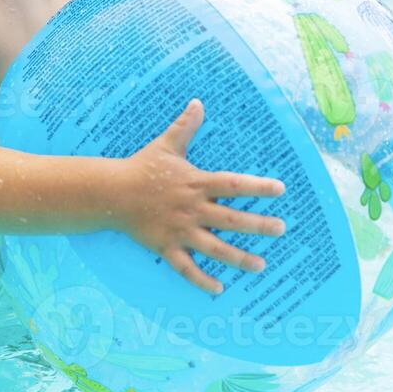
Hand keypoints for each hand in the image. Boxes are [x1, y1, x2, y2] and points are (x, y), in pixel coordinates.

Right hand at [116, 99, 286, 295]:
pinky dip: (202, 280)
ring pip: (214, 248)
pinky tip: (219, 289)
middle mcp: (192, 209)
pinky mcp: (166, 247)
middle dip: (258, 226)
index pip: (233, 185)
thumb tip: (198, 102)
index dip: (257, 187)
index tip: (280, 190)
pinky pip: (186, 268)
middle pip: (231, 219)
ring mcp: (180, 230)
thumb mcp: (166, 144)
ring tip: (261, 265)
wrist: (111, 192)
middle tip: (281, 229)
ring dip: (239, 258)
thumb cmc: (142, 167)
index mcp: (196, 183)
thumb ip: (186, 126)